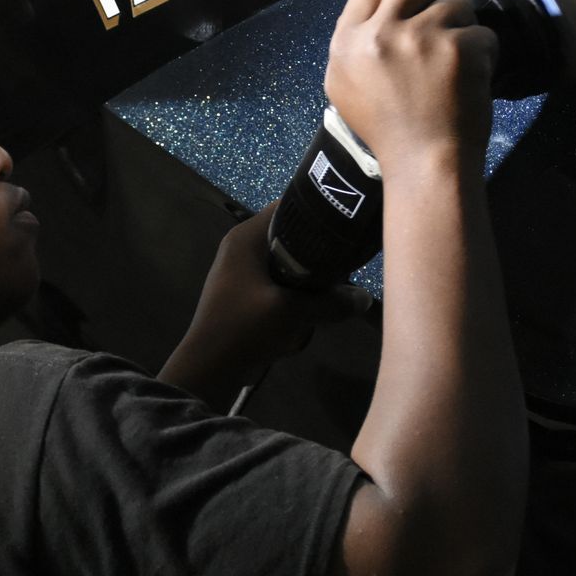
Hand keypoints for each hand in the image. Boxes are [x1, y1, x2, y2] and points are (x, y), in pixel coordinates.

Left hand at [158, 202, 369, 409]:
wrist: (209, 369)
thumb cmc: (244, 329)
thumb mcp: (292, 313)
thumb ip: (331, 303)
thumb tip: (365, 298)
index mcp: (247, 238)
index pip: (288, 206)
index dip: (318, 213)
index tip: (346, 228)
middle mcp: (243, 247)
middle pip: (291, 236)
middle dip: (317, 254)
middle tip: (344, 266)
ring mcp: (242, 271)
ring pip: (288, 263)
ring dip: (307, 280)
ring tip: (329, 292)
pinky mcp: (246, 292)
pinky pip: (279, 283)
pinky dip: (295, 294)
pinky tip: (309, 312)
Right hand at [324, 0, 498, 176]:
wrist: (424, 166)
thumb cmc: (388, 134)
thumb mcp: (346, 88)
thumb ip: (355, 46)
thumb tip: (376, 14)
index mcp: (347, 42)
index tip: (409, 12)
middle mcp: (380, 33)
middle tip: (439, 26)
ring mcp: (421, 37)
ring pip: (455, 0)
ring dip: (462, 26)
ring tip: (459, 58)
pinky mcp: (459, 47)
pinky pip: (483, 32)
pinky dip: (485, 54)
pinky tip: (474, 77)